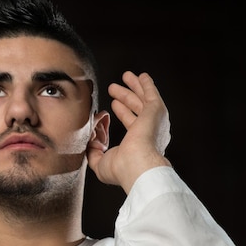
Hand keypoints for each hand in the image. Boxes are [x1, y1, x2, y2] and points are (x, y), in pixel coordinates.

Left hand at [87, 71, 170, 192]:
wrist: (137, 166)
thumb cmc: (121, 169)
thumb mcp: (100, 163)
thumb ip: (94, 153)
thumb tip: (89, 143)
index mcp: (140, 144)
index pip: (130, 124)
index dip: (120, 115)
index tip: (109, 111)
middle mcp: (149, 132)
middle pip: (136, 109)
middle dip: (126, 97)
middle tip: (114, 89)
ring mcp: (153, 121)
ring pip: (143, 99)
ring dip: (134, 87)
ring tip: (125, 76)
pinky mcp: (155, 111)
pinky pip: (151, 93)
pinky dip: (147, 85)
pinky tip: (142, 76)